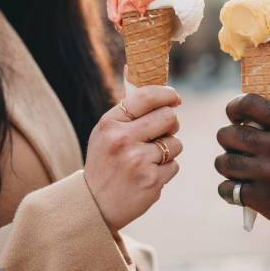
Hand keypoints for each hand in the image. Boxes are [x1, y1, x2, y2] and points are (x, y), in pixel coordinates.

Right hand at [84, 75, 182, 234]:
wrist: (94, 205)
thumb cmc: (105, 161)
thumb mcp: (106, 131)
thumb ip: (126, 105)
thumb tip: (132, 65)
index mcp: (110, 123)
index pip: (147, 97)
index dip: (167, 94)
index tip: (175, 98)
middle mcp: (122, 140)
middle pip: (169, 117)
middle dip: (170, 124)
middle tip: (162, 132)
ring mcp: (137, 161)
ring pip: (176, 143)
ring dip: (168, 150)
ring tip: (148, 159)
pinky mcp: (152, 181)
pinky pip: (175, 165)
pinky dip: (166, 170)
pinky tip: (148, 175)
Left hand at [214, 94, 269, 247]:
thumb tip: (257, 125)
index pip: (249, 103)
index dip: (234, 108)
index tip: (235, 117)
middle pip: (227, 134)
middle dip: (228, 141)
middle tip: (237, 149)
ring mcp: (268, 174)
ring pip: (223, 163)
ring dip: (227, 167)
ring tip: (238, 171)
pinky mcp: (264, 200)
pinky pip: (228, 190)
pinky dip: (230, 191)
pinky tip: (240, 192)